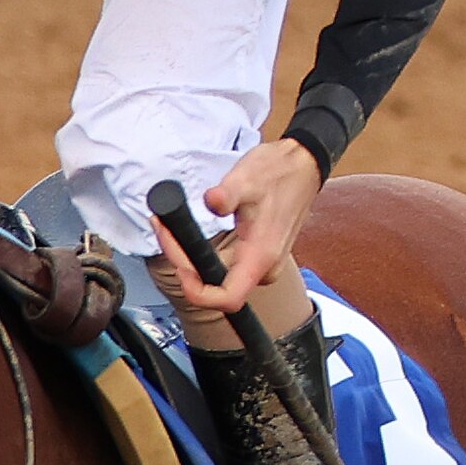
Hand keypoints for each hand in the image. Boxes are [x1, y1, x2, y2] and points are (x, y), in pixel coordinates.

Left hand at [165, 136, 324, 316]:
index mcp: (261, 256)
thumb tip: (212, 201)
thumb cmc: (279, 172)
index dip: (198, 292)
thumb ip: (227, 193)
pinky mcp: (255, 256)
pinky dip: (200, 252)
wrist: (302, 165)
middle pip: (214, 286)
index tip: (179, 268)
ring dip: (188, 256)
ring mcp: (260, 264)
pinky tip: (186, 234)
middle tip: (164, 230)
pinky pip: (222, 265)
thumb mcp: (248, 178)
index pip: (228, 299)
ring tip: (169, 228)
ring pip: (215, 276)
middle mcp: (263, 267)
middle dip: (182, 262)